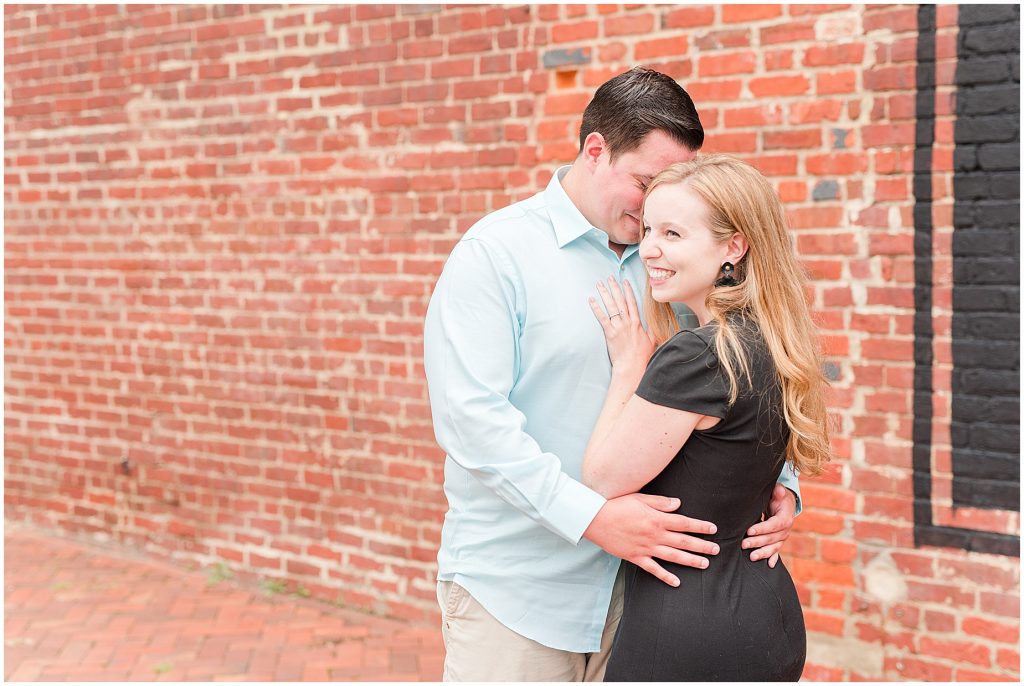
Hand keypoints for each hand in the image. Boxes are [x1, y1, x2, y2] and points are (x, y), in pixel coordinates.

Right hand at [583, 493, 719, 586]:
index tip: (713, 529)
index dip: (700, 527)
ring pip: (673, 556)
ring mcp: (646, 548)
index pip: (684, 523)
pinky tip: (677, 582)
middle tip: (716, 550)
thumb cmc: (616, 505)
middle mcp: (654, 535)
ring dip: (690, 561)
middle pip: (683, 541)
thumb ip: (660, 502)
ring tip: (704, 564)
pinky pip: (653, 569)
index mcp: (657, 519)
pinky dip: (665, 576)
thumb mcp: (640, 498)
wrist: (595, 519)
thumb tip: (678, 504)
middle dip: (701, 546)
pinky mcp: (635, 557)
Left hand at [589, 277, 655, 373]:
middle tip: (610, 278)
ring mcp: (618, 326)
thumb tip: (654, 324)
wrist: (632, 366)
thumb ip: (652, 330)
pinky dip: (596, 308)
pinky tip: (591, 300)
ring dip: (604, 293)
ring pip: (611, 305)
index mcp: (637, 323)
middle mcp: (627, 321)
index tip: (624, 282)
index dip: (628, 291)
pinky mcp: (610, 332)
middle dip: (615, 287)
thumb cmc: (642, 356)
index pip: (632, 302)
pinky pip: (602, 317)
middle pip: (620, 300)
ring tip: (599, 284)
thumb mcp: (652, 341)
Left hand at [741, 484, 795, 567]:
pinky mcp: (779, 542)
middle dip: (757, 542)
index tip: (749, 531)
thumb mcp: (778, 493)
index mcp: (785, 518)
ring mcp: (783, 538)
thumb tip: (779, 489)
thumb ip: (778, 492)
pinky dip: (773, 559)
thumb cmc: (778, 498)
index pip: (773, 525)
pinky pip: (777, 552)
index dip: (762, 529)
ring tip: (752, 557)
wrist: (785, 505)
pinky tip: (770, 566)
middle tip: (743, 544)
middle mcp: (786, 530)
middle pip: (771, 538)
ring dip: (763, 553)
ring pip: (774, 547)